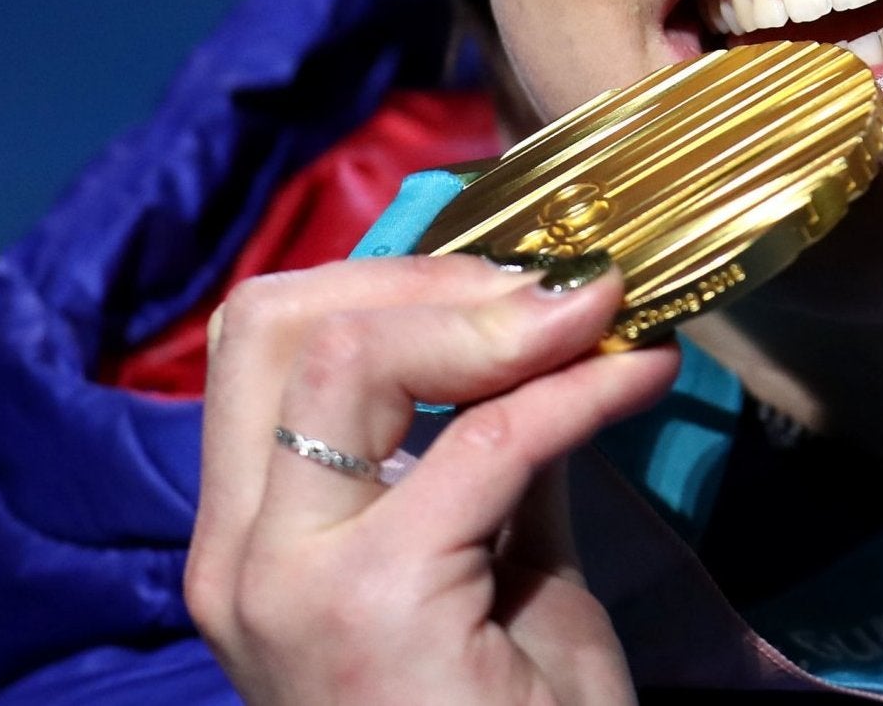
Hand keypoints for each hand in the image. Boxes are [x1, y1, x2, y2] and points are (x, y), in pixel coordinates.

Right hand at [186, 253, 680, 704]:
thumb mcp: (495, 566)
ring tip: (592, 316)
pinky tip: (642, 375)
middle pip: (277, 322)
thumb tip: (541, 330)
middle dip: (424, 274)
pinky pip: (484, 442)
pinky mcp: (372, 609)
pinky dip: (577, 388)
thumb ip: (491, 450)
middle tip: (550, 290)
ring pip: (341, 353)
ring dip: (486, 313)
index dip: (398, 279)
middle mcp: (240, 555)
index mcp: (249, 539)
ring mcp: (288, 584)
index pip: (268, 340)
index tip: (523, 278)